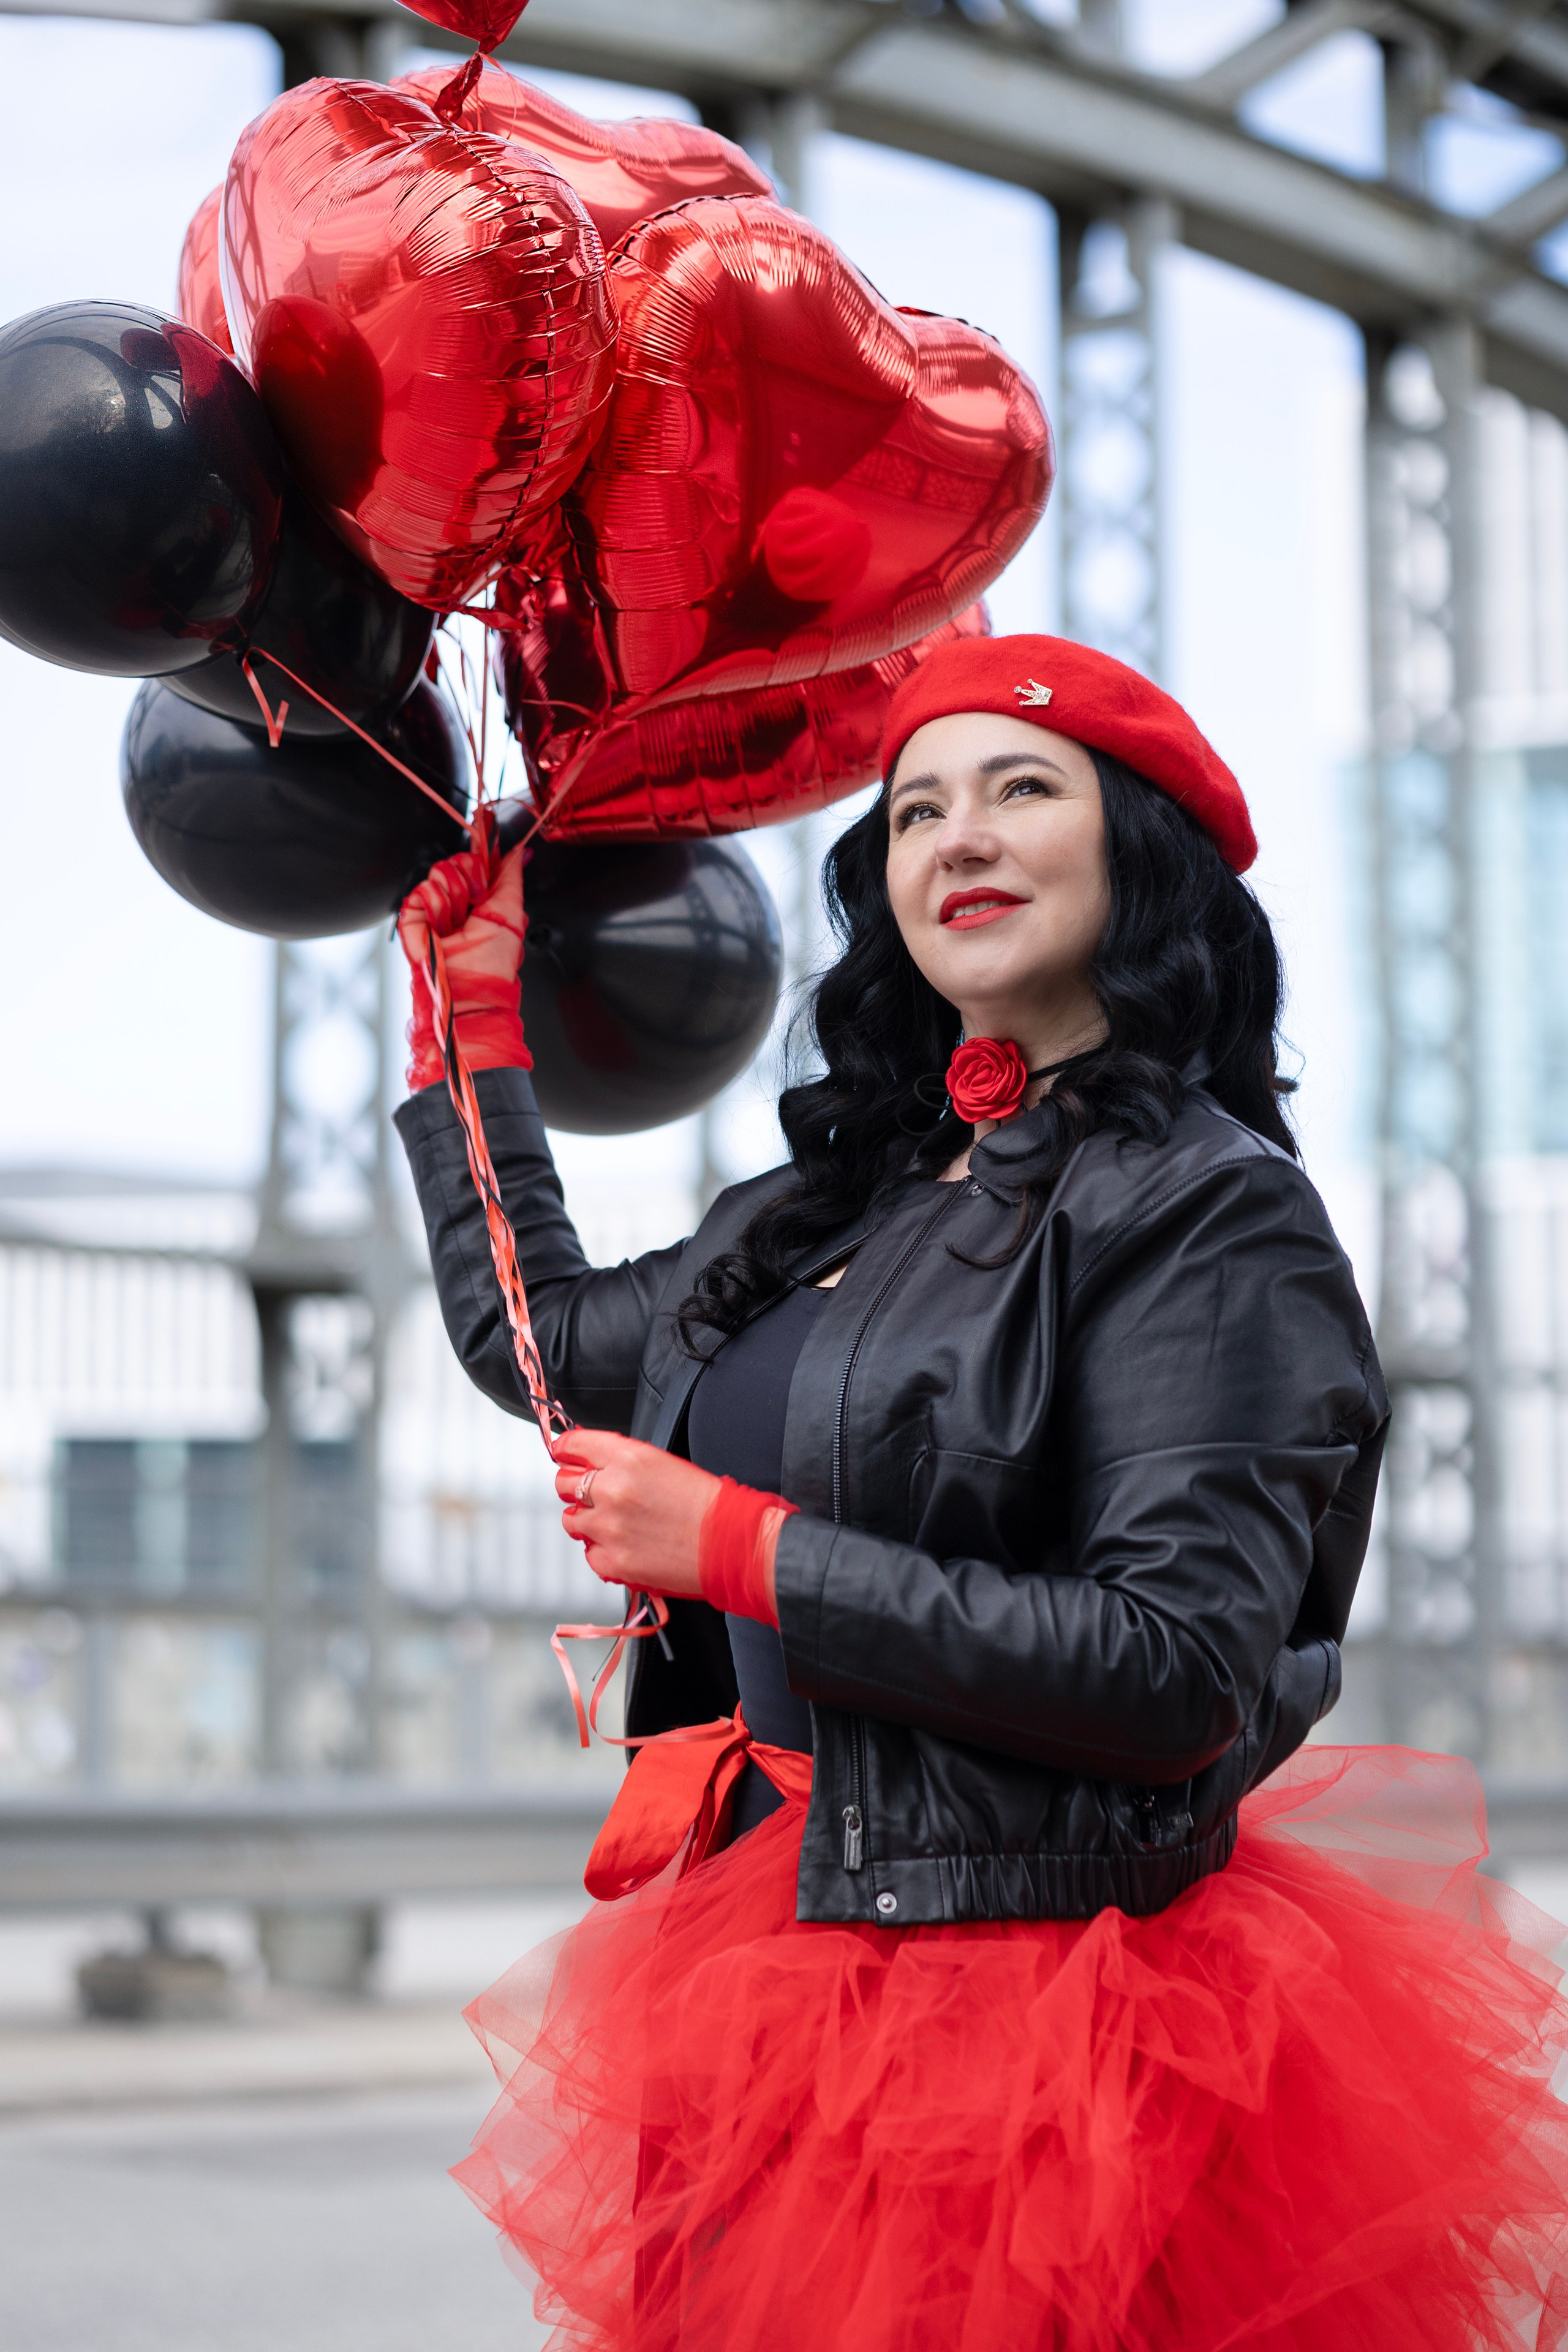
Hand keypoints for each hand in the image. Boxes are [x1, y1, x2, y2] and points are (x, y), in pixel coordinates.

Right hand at [397, 824, 529, 1091]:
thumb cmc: (491, 966)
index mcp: (480, 901)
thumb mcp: (510, 913)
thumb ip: (511, 878)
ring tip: (457, 925)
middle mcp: (456, 903)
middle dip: (471, 880)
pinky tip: (440, 928)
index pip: (476, 862)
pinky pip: (421, 890)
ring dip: (455, 898)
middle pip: (458, 861)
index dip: (481, 859)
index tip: (487, 865)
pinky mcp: (412, 917)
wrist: (467, 995)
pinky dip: (435, 908)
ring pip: (440, 872)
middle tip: (474, 907)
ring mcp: (433, 909)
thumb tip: (520, 852)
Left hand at [556, 1429, 719, 1600]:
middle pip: (564, 1483)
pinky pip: (589, 1554)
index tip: (565, 1455)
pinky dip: (602, 1551)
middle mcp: (612, 1490)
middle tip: (594, 1495)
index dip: (567, 1451)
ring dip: (587, 1521)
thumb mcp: (665, 1464)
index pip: (573, 1446)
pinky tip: (626, 1547)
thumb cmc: (708, 1505)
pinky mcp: (612, 1561)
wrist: (731, 1544)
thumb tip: (597, 1466)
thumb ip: (624, 1463)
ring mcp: (608, 1528)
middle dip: (576, 1487)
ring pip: (571, 1520)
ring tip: (615, 1525)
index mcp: (628, 1458)